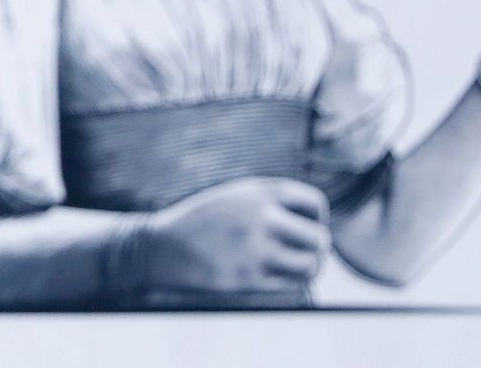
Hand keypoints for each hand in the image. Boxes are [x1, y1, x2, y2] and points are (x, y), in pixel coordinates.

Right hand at [142, 177, 329, 293]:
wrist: (160, 247)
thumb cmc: (202, 221)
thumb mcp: (235, 195)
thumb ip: (272, 200)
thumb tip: (315, 220)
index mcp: (260, 193)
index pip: (315, 203)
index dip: (316, 218)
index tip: (303, 226)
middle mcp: (261, 219)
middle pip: (320, 239)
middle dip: (316, 248)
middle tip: (303, 252)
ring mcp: (255, 250)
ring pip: (311, 266)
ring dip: (307, 269)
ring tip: (294, 268)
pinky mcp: (248, 280)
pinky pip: (292, 287)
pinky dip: (291, 284)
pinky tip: (277, 278)